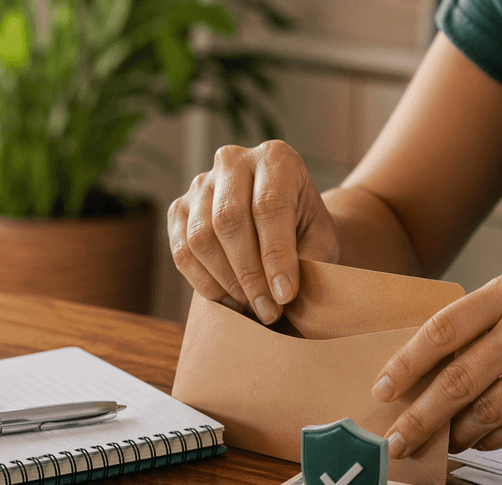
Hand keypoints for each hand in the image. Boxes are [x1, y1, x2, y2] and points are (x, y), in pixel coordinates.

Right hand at [168, 140, 339, 323]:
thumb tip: (281, 292)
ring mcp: (200, 183)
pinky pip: (182, 251)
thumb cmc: (306, 229)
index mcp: (276, 158)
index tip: (284, 295)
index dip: (275, 255)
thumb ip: (308, 259)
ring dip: (226, 282)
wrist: (285, 222)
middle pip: (229, 219)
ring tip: (252, 308)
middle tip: (268, 310)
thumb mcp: (321, 239)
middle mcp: (233, 161)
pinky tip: (229, 300)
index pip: (268, 205)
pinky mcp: (180, 209)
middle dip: (249, 274)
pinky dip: (204, 283)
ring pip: (201, 237)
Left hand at [372, 267, 501, 456]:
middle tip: (394, 441)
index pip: (444, 328)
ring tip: (440, 445)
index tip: (381, 389)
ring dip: (456, 435)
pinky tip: (479, 444)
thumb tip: (420, 374)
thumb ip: (485, 326)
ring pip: (486, 410)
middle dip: (419, 416)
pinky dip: (491, 441)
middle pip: (457, 378)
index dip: (407, 363)